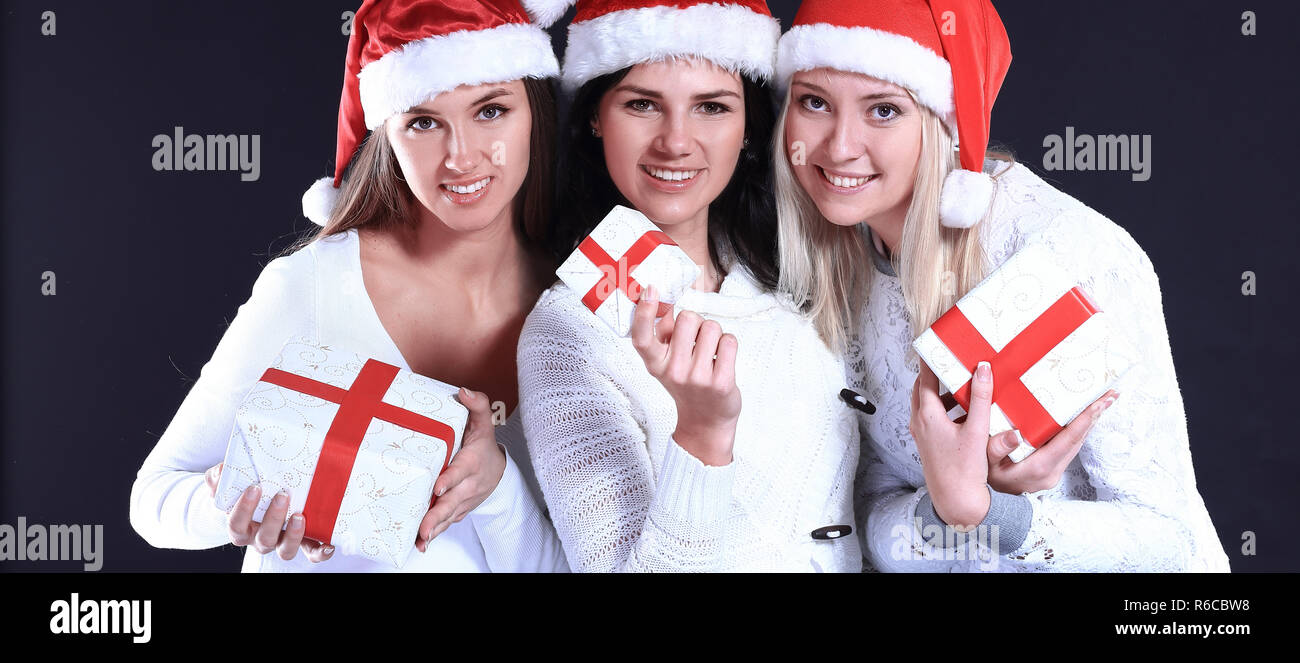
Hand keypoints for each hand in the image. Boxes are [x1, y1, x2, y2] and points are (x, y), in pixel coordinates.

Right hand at [205, 463, 332, 562]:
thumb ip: (218, 477)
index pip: (237, 525)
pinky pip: (310, 552)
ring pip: (285, 550)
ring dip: (293, 536)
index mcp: (241, 527)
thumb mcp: (227, 481)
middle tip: (282, 495)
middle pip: (264, 539)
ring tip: (300, 516)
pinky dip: (319, 552)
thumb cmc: (243, 490)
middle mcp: (260, 538)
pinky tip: (328, 544)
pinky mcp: (302, 541)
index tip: (254, 488)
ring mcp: (281, 541)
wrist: (259, 498)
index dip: (244, 510)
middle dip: (273, 519)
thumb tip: (220, 472)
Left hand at [415, 388, 505, 549]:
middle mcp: (469, 484)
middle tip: (424, 526)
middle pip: (452, 500)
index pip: (461, 470)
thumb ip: (477, 405)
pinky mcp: (459, 510)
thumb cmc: (483, 444)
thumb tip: (463, 391)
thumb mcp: (483, 422)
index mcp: (473, 461)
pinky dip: (437, 533)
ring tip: (421, 538)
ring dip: (435, 527)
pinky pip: (448, 523)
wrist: (497, 470)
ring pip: (449, 515)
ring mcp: (464, 500)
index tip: (438, 486)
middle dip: (438, 513)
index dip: (450, 479)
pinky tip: (422, 543)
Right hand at [630, 285, 740, 466]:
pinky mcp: (721, 383)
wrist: (706, 422)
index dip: (644, 312)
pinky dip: (729, 345)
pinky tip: (722, 361)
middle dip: (696, 323)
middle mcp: (673, 371)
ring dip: (715, 335)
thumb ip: (665, 335)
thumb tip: (667, 304)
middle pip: (687, 318)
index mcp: (655, 364)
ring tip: (710, 354)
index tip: (651, 290)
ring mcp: (697, 378)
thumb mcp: (667, 363)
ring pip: (712, 327)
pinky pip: (729, 341)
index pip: (642, 337)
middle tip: (696, 342)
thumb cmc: (687, 385)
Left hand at [909, 361, 993, 528]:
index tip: (937, 342)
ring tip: (964, 384)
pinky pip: (933, 417)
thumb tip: (982, 369)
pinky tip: (966, 411)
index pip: (925, 376)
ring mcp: (922, 433)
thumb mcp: (976, 429)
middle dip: (937, 373)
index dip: (931, 358)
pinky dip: (946, 408)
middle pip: (924, 388)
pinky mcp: (929, 443)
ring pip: (928, 403)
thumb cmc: (964, 469)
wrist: (956, 501)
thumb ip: (979, 398)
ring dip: (944, 392)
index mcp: (927, 415)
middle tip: (954, 360)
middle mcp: (920, 422)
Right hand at [986, 390, 1118, 493]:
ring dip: (1090, 422)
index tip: (1100, 402)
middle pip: (1079, 440)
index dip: (1086, 419)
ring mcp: (1054, 472)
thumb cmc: (982, 479)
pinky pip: (1070, 447)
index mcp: (1039, 467)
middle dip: (1095, 416)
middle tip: (1109, 394)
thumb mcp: (984, 463)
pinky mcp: (1052, 470)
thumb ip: (996, 449)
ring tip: (1102, 401)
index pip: (1069, 439)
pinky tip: (1082, 418)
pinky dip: (1078, 430)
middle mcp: (1052, 471)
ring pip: (1077, 443)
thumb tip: (1014, 434)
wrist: (988, 504)